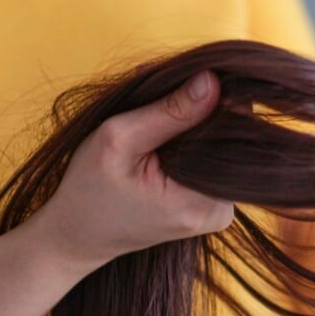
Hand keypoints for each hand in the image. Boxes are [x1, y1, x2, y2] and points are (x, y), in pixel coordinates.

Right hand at [27, 70, 234, 273]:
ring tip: (155, 125)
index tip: (182, 84)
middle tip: (159, 102)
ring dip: (195, 127)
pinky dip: (191, 144)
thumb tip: (213, 80)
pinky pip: (212, 161)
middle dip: (201, 112)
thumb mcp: (119, 140)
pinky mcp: (213, 205)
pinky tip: (163, 143)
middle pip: (232, 140)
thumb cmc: (89, 189)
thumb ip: (170, 112)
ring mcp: (221, 210)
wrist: (78, 234)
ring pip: (222, 148)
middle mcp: (223, 210)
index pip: (236, 133)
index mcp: (204, 202)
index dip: (215, 99)